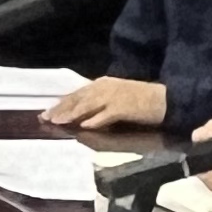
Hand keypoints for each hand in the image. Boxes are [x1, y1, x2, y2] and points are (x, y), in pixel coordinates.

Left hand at [47, 76, 171, 134]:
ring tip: (58, 122)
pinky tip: (84, 127)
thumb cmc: (142, 101)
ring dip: (72, 114)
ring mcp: (115, 96)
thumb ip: (98, 104)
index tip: (45, 113)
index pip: (77, 94)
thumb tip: (80, 116)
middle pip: (78, 98)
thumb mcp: (116, 98)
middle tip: (44, 119)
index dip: (61, 104)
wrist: (168, 100)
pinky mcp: (125, 106)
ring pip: (88, 105)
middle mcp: (106, 86)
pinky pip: (107, 114)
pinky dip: (95, 120)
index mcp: (103, 83)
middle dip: (60, 109)